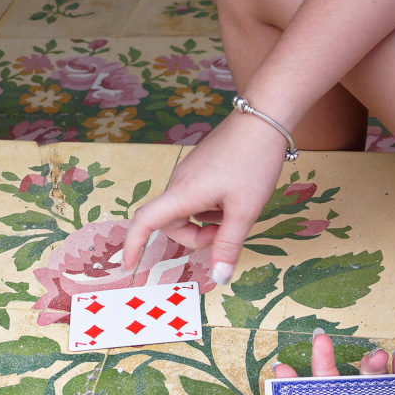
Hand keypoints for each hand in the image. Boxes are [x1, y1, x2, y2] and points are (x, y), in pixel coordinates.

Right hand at [123, 112, 287, 282]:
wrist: (264, 116)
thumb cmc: (254, 162)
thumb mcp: (245, 210)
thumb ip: (228, 245)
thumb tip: (218, 277)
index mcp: (183, 193)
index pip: (144, 222)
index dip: (133, 245)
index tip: (129, 266)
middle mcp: (179, 182)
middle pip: (171, 222)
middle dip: (195, 236)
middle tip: (226, 232)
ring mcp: (188, 172)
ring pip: (187, 210)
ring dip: (206, 221)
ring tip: (236, 209)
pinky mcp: (200, 166)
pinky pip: (197, 196)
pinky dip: (211, 206)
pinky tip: (235, 196)